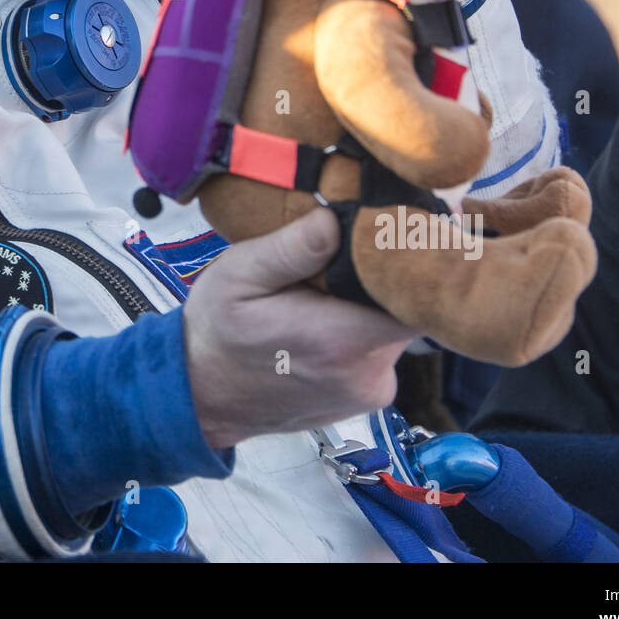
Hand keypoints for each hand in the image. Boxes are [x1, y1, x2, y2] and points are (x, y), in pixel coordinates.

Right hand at [181, 207, 416, 449]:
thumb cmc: (218, 330)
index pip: (417, 295)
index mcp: (341, 339)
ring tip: (327, 290)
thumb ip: (290, 250)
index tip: (390, 231)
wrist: (202, 395)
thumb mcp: (239, 275)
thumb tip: (334, 220)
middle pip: (409, 308)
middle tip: (344, 254)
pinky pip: (382, 351)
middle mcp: (367, 373)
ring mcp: (370, 391)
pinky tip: (325, 321)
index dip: (412, 260)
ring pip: (394, 328)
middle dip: (382, 278)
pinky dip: (362, 331)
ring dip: (370, 305)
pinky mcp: (367, 399)